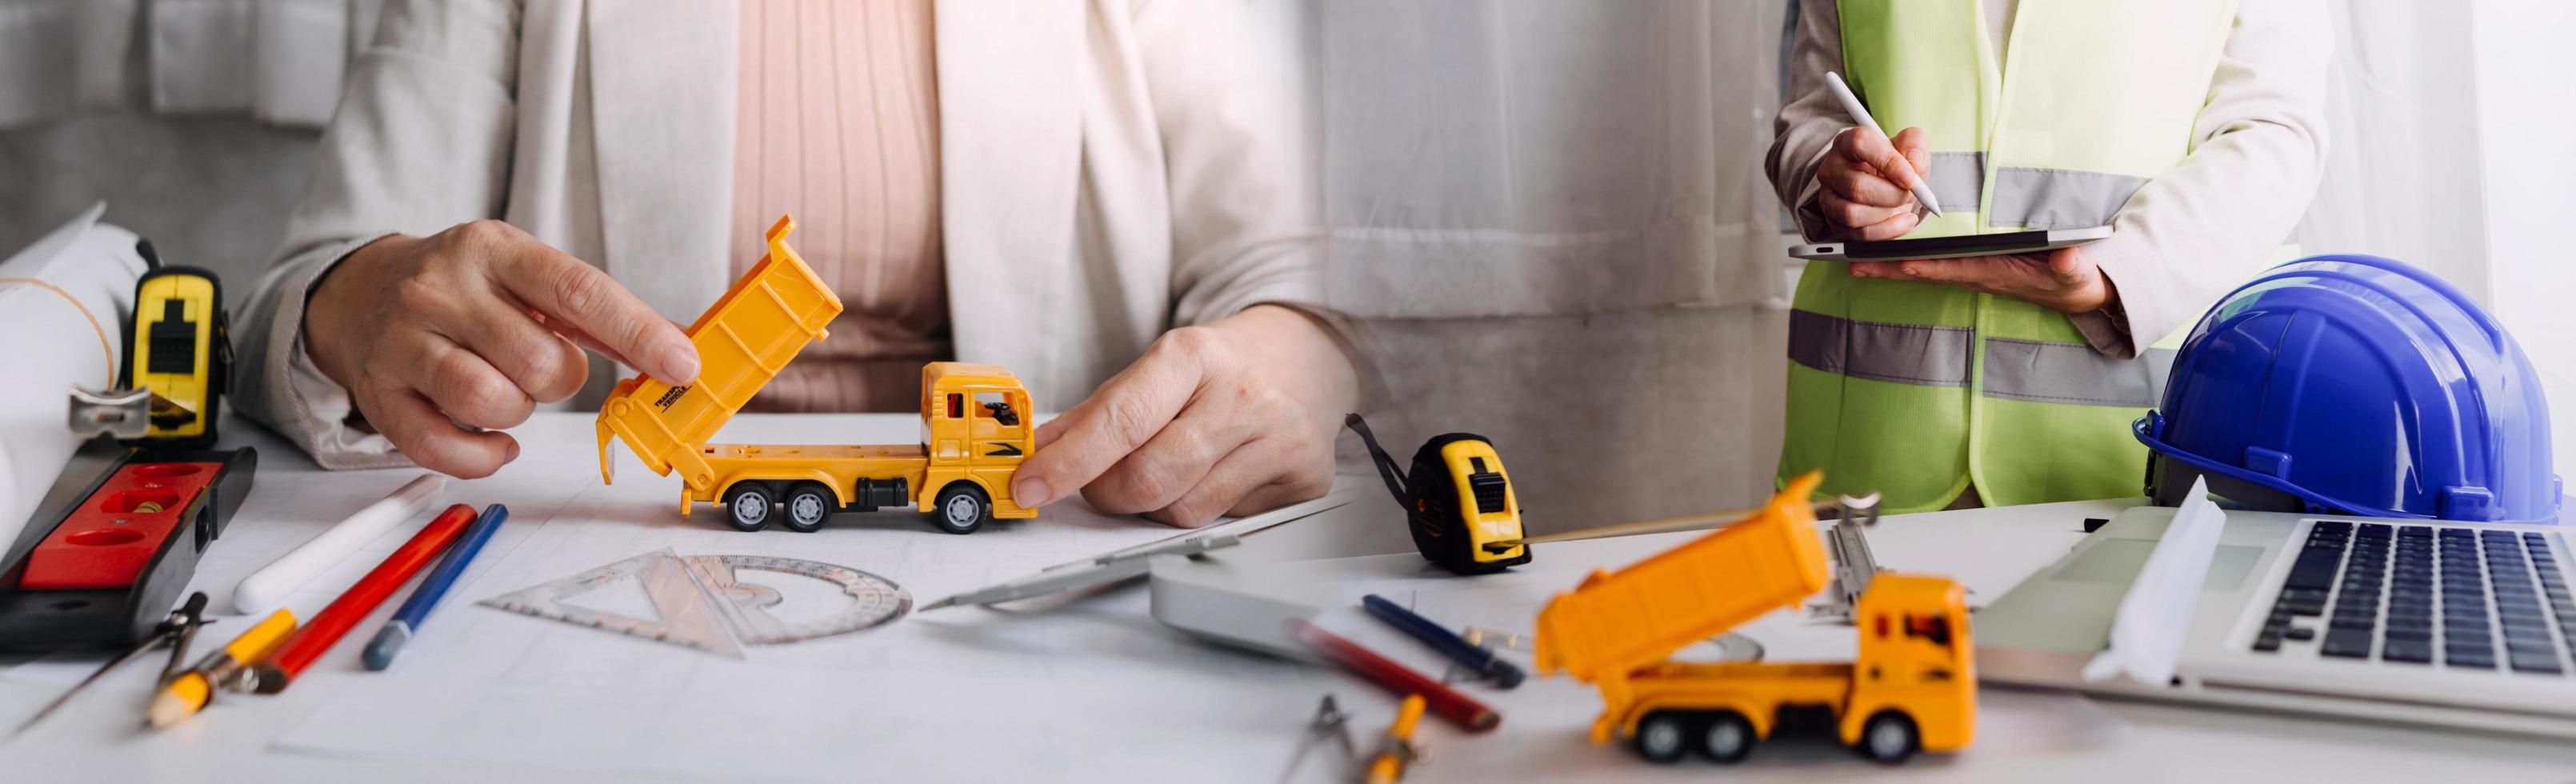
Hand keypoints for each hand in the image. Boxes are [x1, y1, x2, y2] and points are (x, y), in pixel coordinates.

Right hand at [303, 220, 699, 477]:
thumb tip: (674, 352)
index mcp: (492, 249)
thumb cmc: (463, 288)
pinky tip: (491, 435)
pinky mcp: (379, 395)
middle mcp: (441, 289)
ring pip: (491, 403)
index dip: (639, 334)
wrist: (360, 291)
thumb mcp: (526, 276)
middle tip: (541, 367)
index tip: (683, 365)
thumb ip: (596, 315)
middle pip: (539, 361)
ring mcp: (403, 342)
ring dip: (518, 412)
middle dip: (560, 380)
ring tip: (507, 389)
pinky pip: (445, 449)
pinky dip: (483, 455)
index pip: (579, 291)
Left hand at [1011, 305, 1356, 526]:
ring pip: (1185, 511)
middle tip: (1104, 483)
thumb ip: (1096, 414)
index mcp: (1193, 355)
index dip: (1069, 462)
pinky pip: (1227, 521)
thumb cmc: (1222, 367)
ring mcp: (1280, 438)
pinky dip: (1205, 509)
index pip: (1121, 421)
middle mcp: (1242, 395)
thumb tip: (1037, 455)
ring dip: (1156, 506)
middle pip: (1149, 478)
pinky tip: (1217, 475)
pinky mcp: (1306, 478)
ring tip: (1169, 471)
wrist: (1306, 356)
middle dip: (1109, 494)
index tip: (1031, 487)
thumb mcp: (1158, 370)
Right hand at [1815, 126, 1931, 239]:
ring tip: (1901, 206)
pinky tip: (1901, 221)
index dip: (1887, 161)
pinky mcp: (1834, 222)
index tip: (1910, 177)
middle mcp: (1832, 169)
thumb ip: (1915, 143)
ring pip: (1852, 213)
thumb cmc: (1897, 166)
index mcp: (1848, 142)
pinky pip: (1858, 233)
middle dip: (1892, 195)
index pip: (1860, 144)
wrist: (1891, 188)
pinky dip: (1886, 230)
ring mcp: (1828, 197)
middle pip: (1856, 186)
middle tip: (1910, 194)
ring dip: (1886, 214)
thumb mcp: (1910, 147)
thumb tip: (1914, 160)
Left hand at [1848, 246, 2116, 313]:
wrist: (2075, 291)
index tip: (1904, 263)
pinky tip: (1881, 258)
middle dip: (1890, 269)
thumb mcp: (2078, 274)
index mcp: (1996, 274)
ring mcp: (1971, 271)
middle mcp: (1975, 274)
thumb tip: (2066, 258)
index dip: (1931, 267)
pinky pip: (1932, 263)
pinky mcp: (1971, 267)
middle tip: (1852, 265)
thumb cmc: (2074, 281)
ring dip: (1889, 266)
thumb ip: (2072, 266)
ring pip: (1923, 268)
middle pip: (1926, 271)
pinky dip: (1905, 260)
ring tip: (1852, 262)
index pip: (1957, 269)